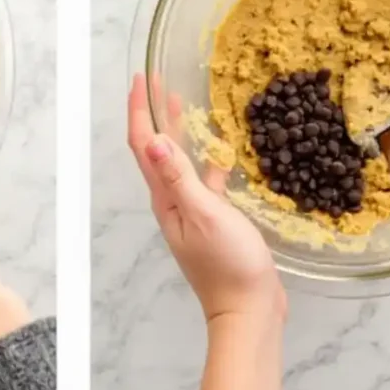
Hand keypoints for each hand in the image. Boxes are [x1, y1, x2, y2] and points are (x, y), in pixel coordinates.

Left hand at [128, 74, 285, 323]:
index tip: (141, 79)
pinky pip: (204, 181)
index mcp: (165, 197)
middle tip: (159, 82)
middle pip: (157, 149)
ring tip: (185, 104)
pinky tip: (221, 153)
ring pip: (179, 162)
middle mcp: (173, 201)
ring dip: (178, 132)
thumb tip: (154, 139)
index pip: (144, 144)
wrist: (249, 310)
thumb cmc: (228, 265)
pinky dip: (207, 161)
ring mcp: (193, 211)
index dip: (140, 109)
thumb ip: (180, 177)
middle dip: (154, 113)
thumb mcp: (204, 215)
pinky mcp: (214, 220)